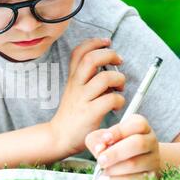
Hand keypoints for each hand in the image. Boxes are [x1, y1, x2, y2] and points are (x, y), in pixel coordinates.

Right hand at [49, 38, 125, 156]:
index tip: (107, 42)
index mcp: (73, 78)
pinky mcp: (90, 113)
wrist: (59, 137)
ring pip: (104, 78)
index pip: (79, 52)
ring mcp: (82, 99)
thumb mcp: (74, 91)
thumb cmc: (73, 114)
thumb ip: (86, 79)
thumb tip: (108, 67)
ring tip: (119, 87)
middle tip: (118, 62)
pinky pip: (111, 99)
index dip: (94, 42)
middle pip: (91, 59)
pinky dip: (119, 100)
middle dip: (109, 55)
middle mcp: (76, 85)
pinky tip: (117, 106)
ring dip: (118, 79)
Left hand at [85, 114, 160, 179]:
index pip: (137, 125)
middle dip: (116, 153)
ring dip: (115, 168)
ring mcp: (153, 159)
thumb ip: (97, 139)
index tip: (105, 139)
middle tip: (100, 160)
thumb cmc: (112, 145)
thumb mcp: (102, 137)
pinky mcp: (151, 176)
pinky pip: (135, 179)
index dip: (119, 132)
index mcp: (141, 126)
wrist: (131, 161)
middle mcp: (150, 140)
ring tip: (103, 170)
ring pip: (135, 163)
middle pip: (138, 144)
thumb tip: (99, 149)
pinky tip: (109, 178)